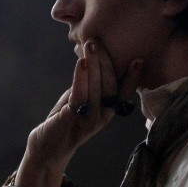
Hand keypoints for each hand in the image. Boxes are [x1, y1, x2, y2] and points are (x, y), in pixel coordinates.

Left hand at [15, 40, 142, 186]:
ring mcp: (88, 120)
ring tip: (90, 45)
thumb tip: (92, 58)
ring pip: (97, 89)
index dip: (133, 78)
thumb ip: (90, 83)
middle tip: (98, 40)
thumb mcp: (81, 99)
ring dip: (94, 65)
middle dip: (106, 61)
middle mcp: (102, 116)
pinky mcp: (73, 120)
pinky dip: (81, 79)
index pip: (124, 93)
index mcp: (108, 111)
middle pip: (110, 86)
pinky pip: (79, 96)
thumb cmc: (65, 118)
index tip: (139, 60)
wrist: (47, 146)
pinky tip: (81, 63)